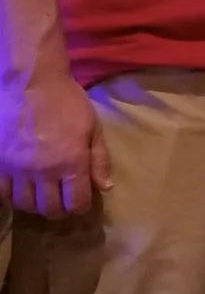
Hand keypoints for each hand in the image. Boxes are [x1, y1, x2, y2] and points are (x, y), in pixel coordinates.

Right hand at [0, 65, 107, 216]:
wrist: (30, 83)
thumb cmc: (66, 101)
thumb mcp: (92, 126)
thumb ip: (99, 159)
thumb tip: (105, 187)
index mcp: (71, 161)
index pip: (76, 202)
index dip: (80, 208)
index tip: (81, 204)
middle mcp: (43, 171)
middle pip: (49, 209)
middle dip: (59, 210)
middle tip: (62, 204)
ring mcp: (16, 169)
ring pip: (24, 204)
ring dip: (35, 205)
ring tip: (41, 197)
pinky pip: (2, 193)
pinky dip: (12, 197)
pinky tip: (19, 190)